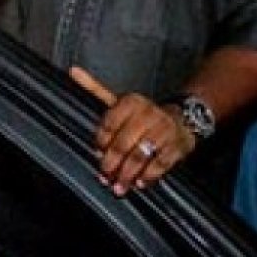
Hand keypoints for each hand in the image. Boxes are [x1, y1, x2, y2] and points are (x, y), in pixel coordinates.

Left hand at [71, 67, 196, 196]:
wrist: (184, 116)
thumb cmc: (142, 113)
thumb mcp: (120, 99)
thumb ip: (95, 88)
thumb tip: (72, 70)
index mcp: (131, 102)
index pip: (109, 124)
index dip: (101, 142)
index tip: (96, 153)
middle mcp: (148, 114)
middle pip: (123, 143)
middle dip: (112, 163)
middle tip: (104, 176)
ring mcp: (164, 131)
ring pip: (141, 155)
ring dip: (128, 174)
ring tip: (119, 186)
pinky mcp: (177, 146)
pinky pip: (161, 164)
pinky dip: (149, 176)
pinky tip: (140, 183)